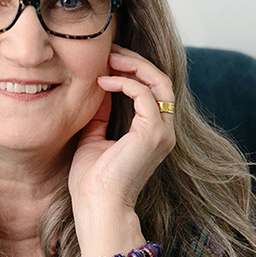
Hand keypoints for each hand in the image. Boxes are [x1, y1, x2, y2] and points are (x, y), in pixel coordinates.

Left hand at [69, 46, 175, 215]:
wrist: (97, 207)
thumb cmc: (92, 182)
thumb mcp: (93, 138)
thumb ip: (100, 114)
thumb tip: (98, 88)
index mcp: (152, 133)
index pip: (152, 90)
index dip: (132, 70)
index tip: (107, 59)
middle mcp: (163, 131)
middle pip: (160, 81)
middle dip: (136, 61)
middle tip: (111, 49)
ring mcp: (162, 132)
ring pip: (158, 82)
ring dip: (133, 65)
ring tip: (109, 57)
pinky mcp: (153, 134)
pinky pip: (145, 95)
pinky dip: (125, 83)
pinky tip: (103, 82)